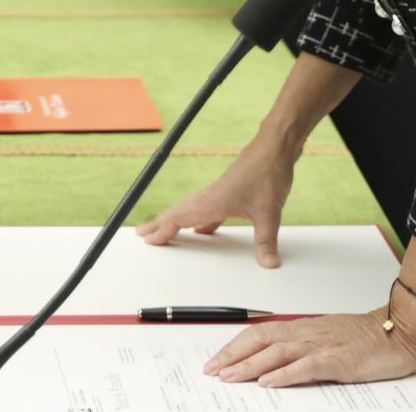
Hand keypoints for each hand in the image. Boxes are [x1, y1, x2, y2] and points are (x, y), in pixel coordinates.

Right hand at [135, 139, 294, 267]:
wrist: (274, 149)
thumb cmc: (268, 174)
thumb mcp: (270, 213)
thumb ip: (266, 241)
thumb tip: (269, 265)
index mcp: (212, 202)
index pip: (179, 218)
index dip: (162, 230)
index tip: (147, 240)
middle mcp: (210, 197)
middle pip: (177, 212)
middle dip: (158, 224)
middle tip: (141, 234)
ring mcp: (217, 194)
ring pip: (189, 210)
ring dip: (174, 220)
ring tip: (163, 231)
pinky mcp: (228, 192)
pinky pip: (206, 210)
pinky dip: (198, 221)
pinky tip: (203, 231)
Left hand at [203, 307, 415, 386]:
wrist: (399, 331)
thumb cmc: (366, 337)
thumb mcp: (327, 339)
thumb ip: (302, 348)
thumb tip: (274, 362)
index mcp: (302, 328)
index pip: (259, 334)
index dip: (235, 346)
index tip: (216, 360)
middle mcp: (306, 333)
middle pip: (260, 341)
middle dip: (232, 356)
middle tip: (212, 371)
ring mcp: (321, 346)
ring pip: (276, 353)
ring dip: (249, 366)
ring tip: (229, 377)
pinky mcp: (338, 361)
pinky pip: (305, 367)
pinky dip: (284, 374)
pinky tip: (268, 382)